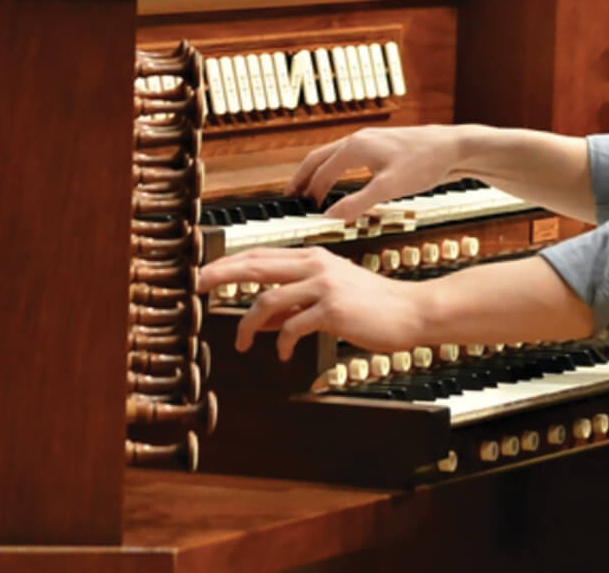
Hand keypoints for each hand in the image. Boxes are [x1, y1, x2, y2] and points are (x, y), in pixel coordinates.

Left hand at [197, 246, 425, 359]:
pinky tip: (281, 354)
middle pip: (256, 265)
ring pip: (268, 300)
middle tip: (196, 286)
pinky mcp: (332, 310)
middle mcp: (316, 266)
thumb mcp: (333, 295)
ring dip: (248, 324)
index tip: (206, 273)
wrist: (412, 311)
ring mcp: (324, 286)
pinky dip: (280, 343)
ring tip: (243, 343)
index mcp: (315, 258)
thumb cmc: (375, 305)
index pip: (263, 254)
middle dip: (221, 274)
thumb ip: (298, 302)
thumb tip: (264, 319)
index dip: (231, 262)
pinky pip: (292, 327)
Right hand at [289, 125, 467, 221]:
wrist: (454, 146)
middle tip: (290, 196)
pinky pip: (347, 156)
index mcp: (355, 147)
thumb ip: (358, 203)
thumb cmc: (425, 163)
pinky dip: (335, 169)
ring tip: (310, 192)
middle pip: (318, 158)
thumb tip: (330, 218)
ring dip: (318, 173)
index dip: (309, 193)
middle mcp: (358, 139)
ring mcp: (369, 140)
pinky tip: (341, 182)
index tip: (301, 211)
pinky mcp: (380, 146)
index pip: (320, 172)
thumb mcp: (389, 188)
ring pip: (332, 155)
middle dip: (302, 177)